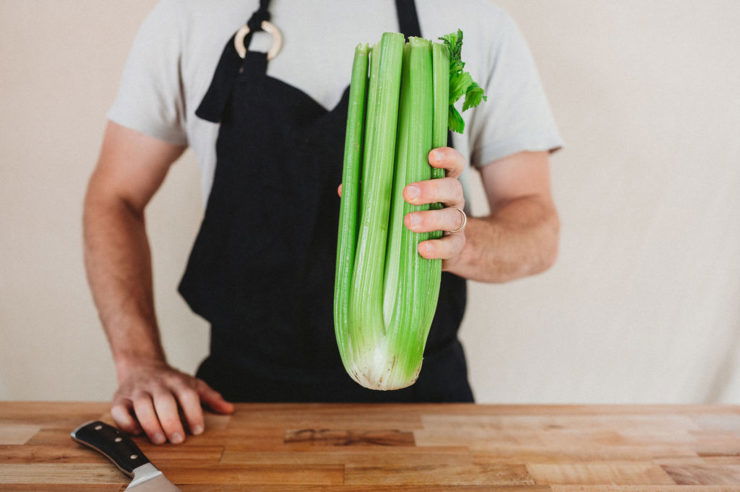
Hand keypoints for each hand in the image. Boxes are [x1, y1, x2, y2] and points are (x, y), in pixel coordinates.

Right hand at [111, 359, 233, 444]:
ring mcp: (138, 390)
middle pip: (164, 401)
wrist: (141, 364)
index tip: (197, 430)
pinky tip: (137, 432)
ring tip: (160, 439)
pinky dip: (126, 423)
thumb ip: (210, 397)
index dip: (194, 413)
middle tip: (178, 439)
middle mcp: (158, 384)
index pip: (188, 394)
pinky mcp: (120, 398)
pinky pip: (119, 410)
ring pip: (141, 405)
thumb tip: (229, 409)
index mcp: (177, 381)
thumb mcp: (192, 384)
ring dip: (150, 424)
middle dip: (171, 421)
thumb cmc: (170, 381)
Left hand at [336, 147, 466, 269]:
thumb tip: (344, 188)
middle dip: (431, 189)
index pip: (453, 164)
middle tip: (407, 193)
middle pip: (452, 188)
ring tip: (408, 222)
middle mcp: (452, 200)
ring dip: (431, 218)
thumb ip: (373, 192)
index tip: (431, 156)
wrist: (440, 250)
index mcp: (440, 182)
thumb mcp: (394, 201)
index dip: (446, 157)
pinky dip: (437, 247)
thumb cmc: (411, 216)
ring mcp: (455, 223)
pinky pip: (451, 245)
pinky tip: (421, 248)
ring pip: (453, 217)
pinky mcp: (455, 246)